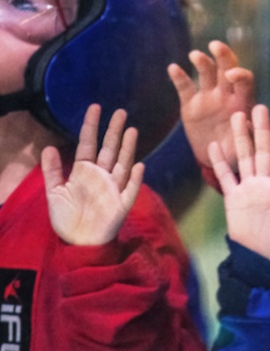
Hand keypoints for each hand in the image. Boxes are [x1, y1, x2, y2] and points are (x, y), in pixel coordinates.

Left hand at [42, 104, 143, 245]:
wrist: (78, 242)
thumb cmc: (67, 218)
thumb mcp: (54, 193)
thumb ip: (52, 171)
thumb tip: (49, 146)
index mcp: (84, 171)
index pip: (89, 143)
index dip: (91, 126)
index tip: (96, 108)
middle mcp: (101, 175)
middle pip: (110, 149)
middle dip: (114, 131)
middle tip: (121, 112)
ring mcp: (113, 188)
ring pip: (123, 164)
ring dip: (128, 148)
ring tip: (132, 130)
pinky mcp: (121, 203)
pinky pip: (130, 189)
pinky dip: (135, 178)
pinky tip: (139, 165)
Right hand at [168, 40, 254, 168]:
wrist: (216, 160)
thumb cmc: (237, 153)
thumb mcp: (245, 147)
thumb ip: (247, 134)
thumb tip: (249, 122)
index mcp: (243, 103)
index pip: (245, 81)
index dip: (239, 75)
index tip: (231, 76)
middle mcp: (226, 95)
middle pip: (226, 68)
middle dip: (223, 56)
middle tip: (216, 46)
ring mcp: (208, 97)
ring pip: (206, 73)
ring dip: (202, 61)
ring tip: (196, 55)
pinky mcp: (190, 105)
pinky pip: (185, 87)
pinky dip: (179, 77)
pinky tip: (173, 68)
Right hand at [213, 104, 269, 265]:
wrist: (261, 262)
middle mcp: (266, 184)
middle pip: (263, 152)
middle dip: (261, 130)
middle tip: (260, 107)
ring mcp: (249, 189)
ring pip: (244, 158)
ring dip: (241, 138)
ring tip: (239, 116)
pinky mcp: (234, 199)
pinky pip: (226, 177)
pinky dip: (220, 162)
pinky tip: (215, 144)